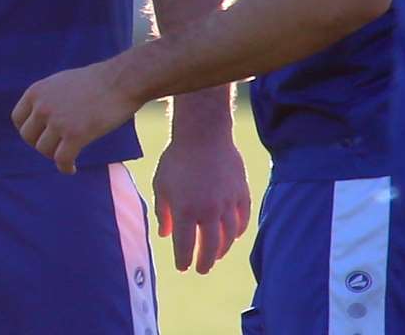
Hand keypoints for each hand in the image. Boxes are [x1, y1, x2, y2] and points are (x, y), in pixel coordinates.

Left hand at [13, 59, 144, 173]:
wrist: (121, 80)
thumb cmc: (96, 81)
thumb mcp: (61, 82)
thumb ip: (46, 98)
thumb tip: (38, 118)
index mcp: (37, 91)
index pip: (18, 119)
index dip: (28, 131)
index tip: (39, 136)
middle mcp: (42, 106)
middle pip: (28, 137)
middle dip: (40, 144)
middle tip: (55, 146)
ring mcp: (58, 121)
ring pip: (44, 150)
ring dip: (54, 155)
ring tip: (66, 155)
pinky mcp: (75, 135)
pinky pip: (61, 160)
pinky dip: (65, 168)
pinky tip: (72, 168)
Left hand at [152, 132, 249, 274]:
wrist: (203, 134)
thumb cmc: (177, 159)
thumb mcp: (161, 185)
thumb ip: (164, 213)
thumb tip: (166, 235)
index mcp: (185, 210)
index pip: (184, 246)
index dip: (183, 260)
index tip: (182, 267)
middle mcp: (208, 210)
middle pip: (210, 247)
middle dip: (205, 262)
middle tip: (202, 269)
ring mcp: (227, 202)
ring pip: (229, 236)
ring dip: (222, 249)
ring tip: (216, 255)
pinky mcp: (241, 193)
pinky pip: (243, 219)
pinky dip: (239, 231)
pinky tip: (233, 235)